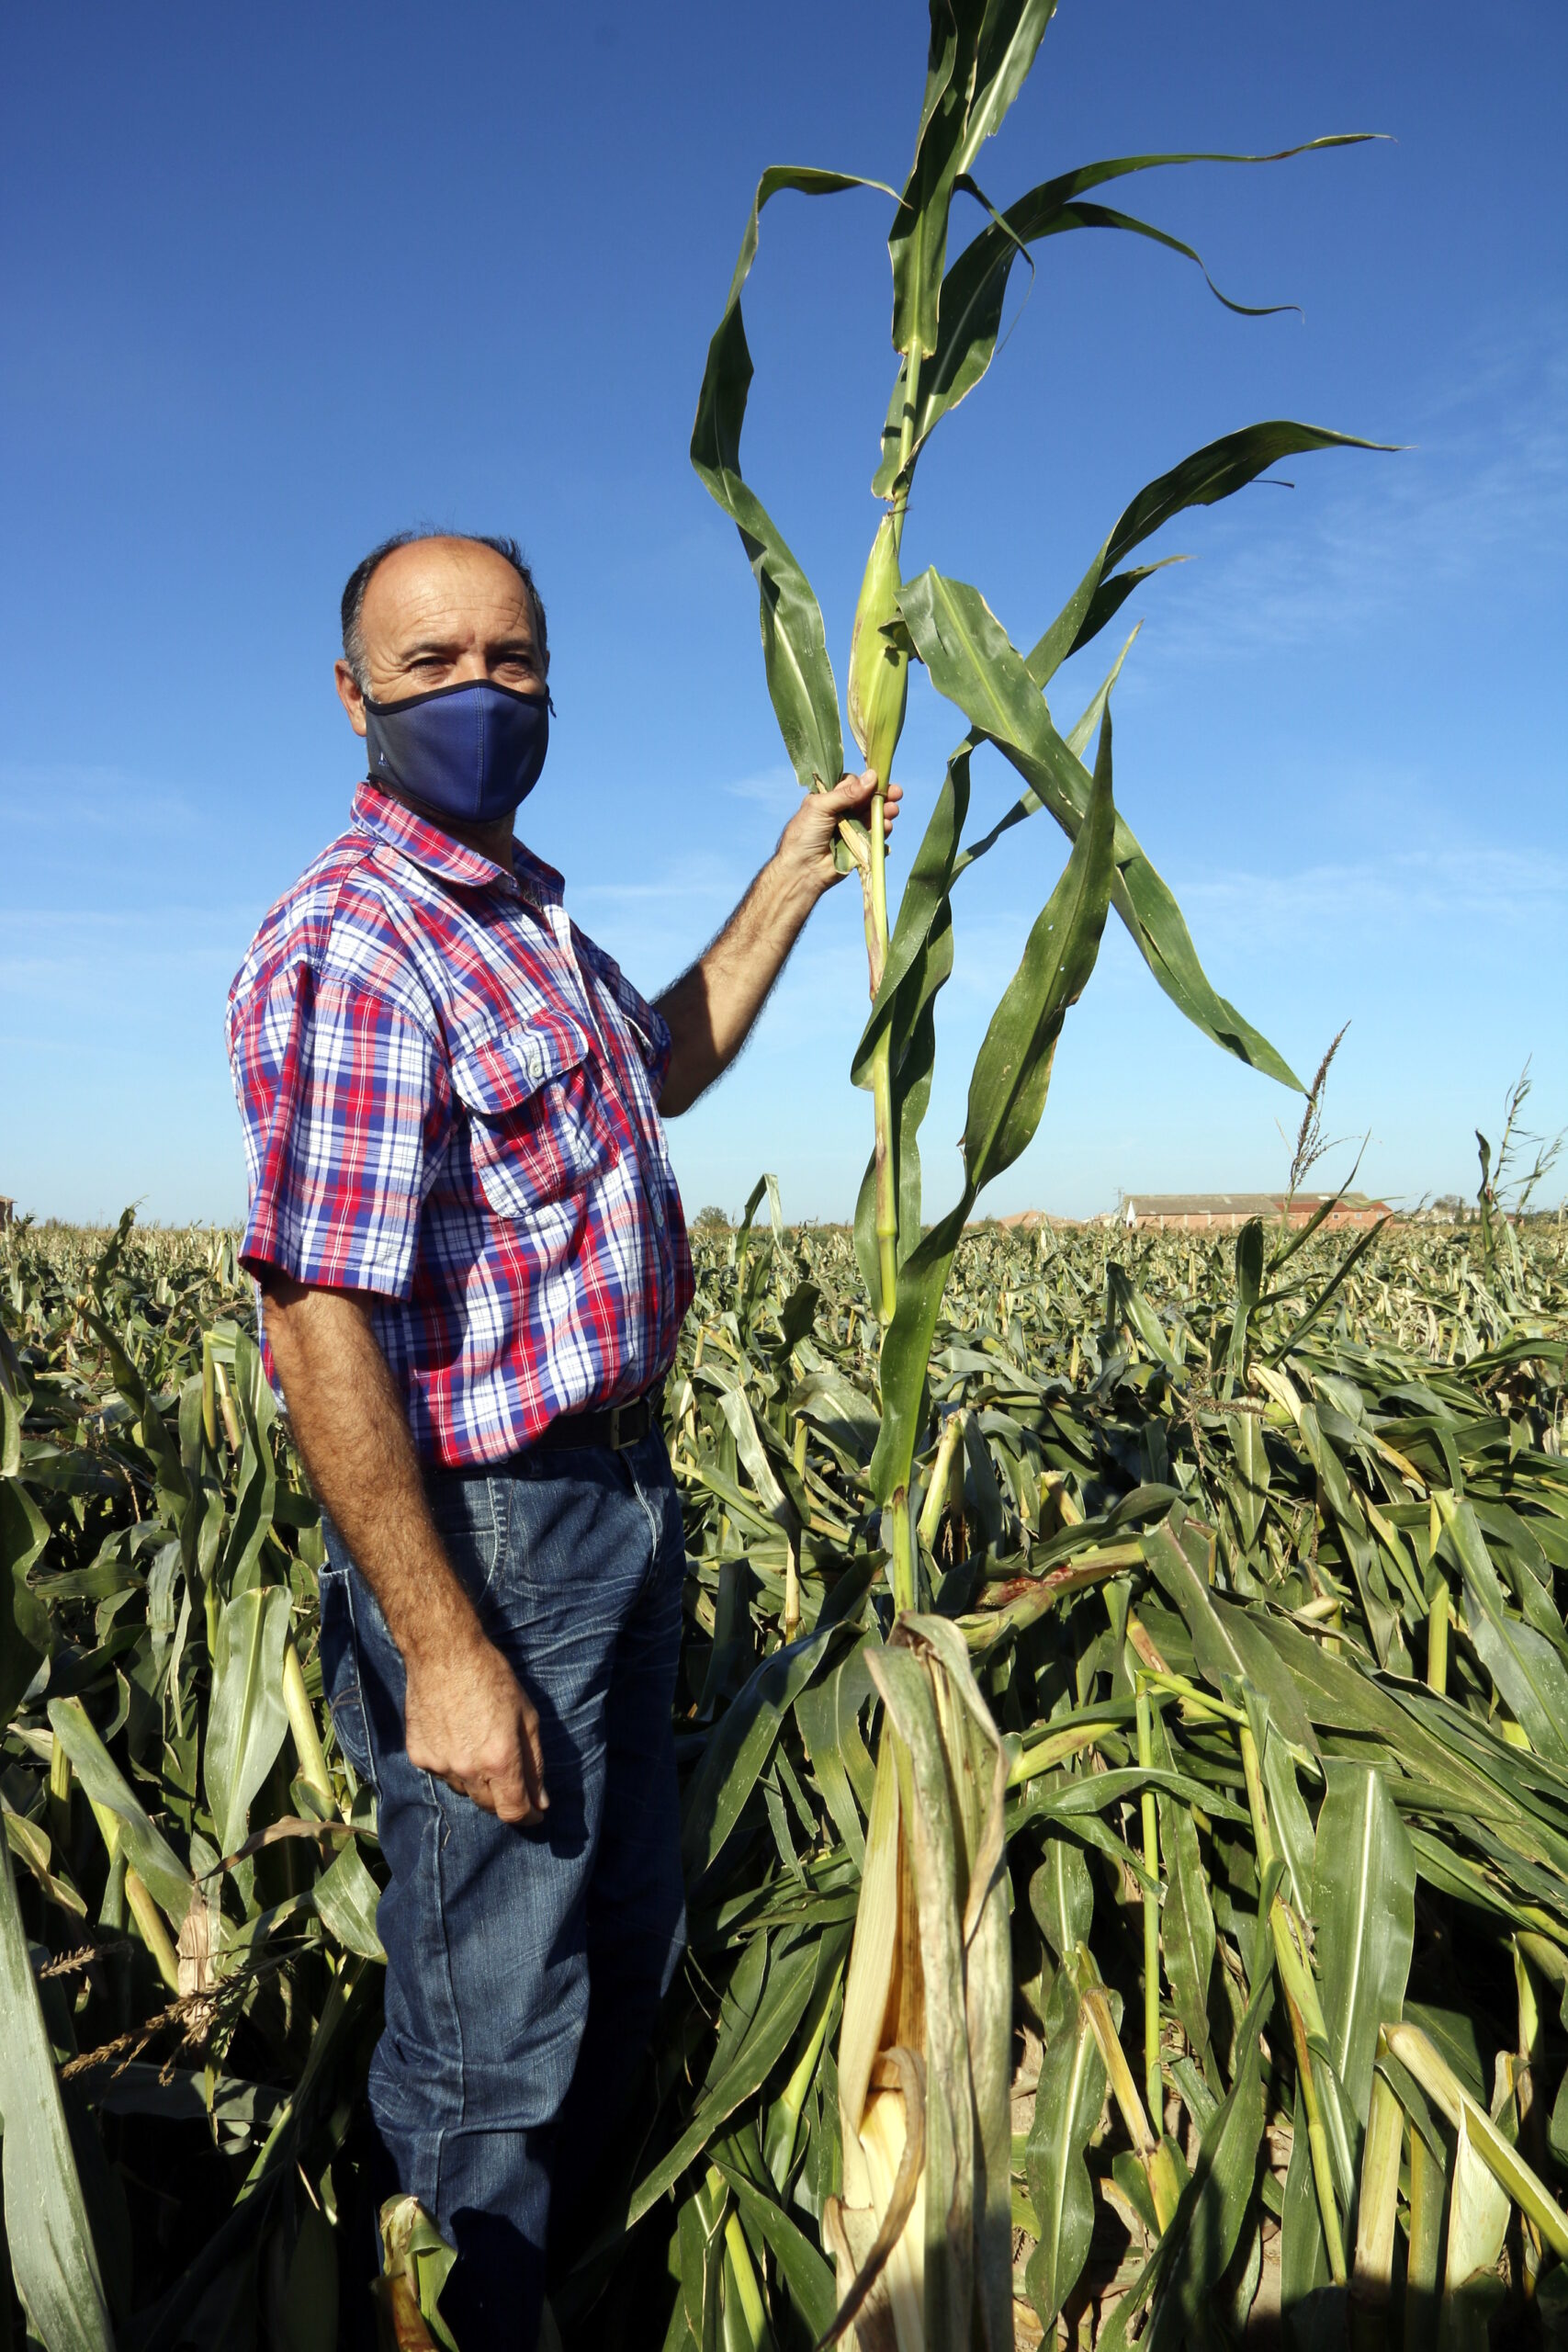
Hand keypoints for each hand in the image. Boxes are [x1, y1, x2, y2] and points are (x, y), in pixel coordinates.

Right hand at [404, 1627, 548, 1824]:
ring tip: (479, 1745)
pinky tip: (456, 1736)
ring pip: (464, 1790)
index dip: (528, 1817)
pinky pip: (441, 1773)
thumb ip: (534, 1764)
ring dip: (477, 1780)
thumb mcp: (527, 1716)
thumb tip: (540, 1802)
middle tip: (510, 1775)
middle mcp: (467, 1769)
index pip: (513, 1811)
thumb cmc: (492, 1678)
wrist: (444, 1654)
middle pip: (488, 1806)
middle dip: (504, 1798)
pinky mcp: (419, 1756)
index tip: (534, 1812)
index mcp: (500, 1759)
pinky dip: (452, 1764)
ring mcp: (439, 1764)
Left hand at [776, 768, 902, 896]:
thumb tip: (872, 776)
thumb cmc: (805, 834)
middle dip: (883, 796)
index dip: (867, 782)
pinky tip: (886, 828)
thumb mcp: (822, 807)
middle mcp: (843, 811)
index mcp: (831, 798)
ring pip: (874, 816)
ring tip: (892, 811)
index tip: (879, 780)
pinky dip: (883, 832)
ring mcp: (853, 828)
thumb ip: (847, 793)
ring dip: (885, 812)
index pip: (854, 784)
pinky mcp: (860, 845)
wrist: (803, 869)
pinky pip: (876, 836)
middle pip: (868, 799)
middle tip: (897, 793)